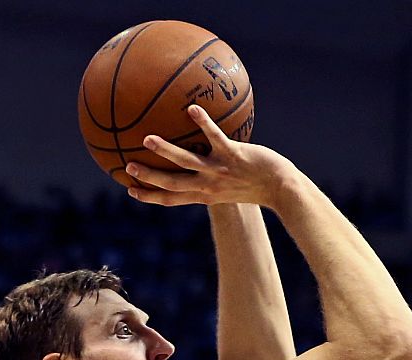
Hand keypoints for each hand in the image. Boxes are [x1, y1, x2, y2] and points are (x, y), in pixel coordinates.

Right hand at [125, 105, 298, 208]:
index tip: (131, 191)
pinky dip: (204, 124)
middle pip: (172, 184)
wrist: (283, 189)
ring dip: (166, 151)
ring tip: (147, 139)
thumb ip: (214, 180)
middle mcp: (209, 186)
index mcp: (206, 195)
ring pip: (187, 162)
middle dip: (149, 178)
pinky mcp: (234, 155)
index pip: (172, 199)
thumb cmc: (259, 186)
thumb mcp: (232, 188)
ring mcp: (220, 171)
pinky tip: (193, 109)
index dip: (151, 197)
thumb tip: (202, 164)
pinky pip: (216, 137)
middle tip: (127, 167)